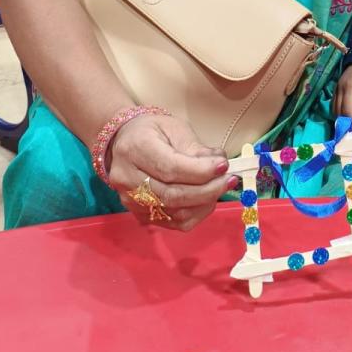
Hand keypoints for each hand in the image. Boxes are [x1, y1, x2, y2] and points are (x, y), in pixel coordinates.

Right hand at [107, 113, 232, 232]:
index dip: (200, 171)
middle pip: (173, 195)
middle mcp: (128, 178)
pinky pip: (172, 223)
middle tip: (230, 180)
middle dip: (208, 190)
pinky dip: (195, 214)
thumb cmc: (151, 131)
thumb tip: (220, 164)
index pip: (170, 168)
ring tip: (220, 188)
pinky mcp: (139, 215)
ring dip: (205, 203)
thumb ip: (196, 148)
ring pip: (174, 213)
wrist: (121, 144)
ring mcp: (131, 201)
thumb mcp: (174, 128)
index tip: (224, 166)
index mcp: (136, 148)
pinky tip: (206, 199)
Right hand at [334, 62, 351, 132]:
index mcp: (350, 87)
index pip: (347, 110)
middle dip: (347, 124)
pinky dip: (340, 113)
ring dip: (343, 119)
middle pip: (338, 112)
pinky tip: (349, 117)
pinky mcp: (338, 88)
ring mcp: (337, 88)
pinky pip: (335, 104)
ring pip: (334, 109)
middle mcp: (340, 89)